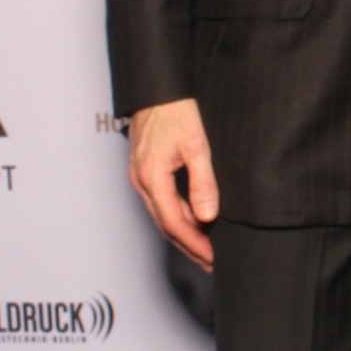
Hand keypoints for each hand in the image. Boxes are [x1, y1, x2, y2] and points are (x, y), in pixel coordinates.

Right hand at [127, 98, 218, 268]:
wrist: (155, 89)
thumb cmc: (174, 111)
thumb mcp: (196, 145)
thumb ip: (202, 182)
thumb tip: (207, 215)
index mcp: (152, 177)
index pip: (173, 222)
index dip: (193, 243)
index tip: (211, 257)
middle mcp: (142, 181)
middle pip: (165, 225)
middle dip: (188, 246)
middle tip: (209, 262)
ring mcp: (140, 177)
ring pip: (162, 216)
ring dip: (183, 234)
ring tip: (204, 249)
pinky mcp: (144, 171)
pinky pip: (160, 203)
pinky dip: (176, 217)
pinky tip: (192, 222)